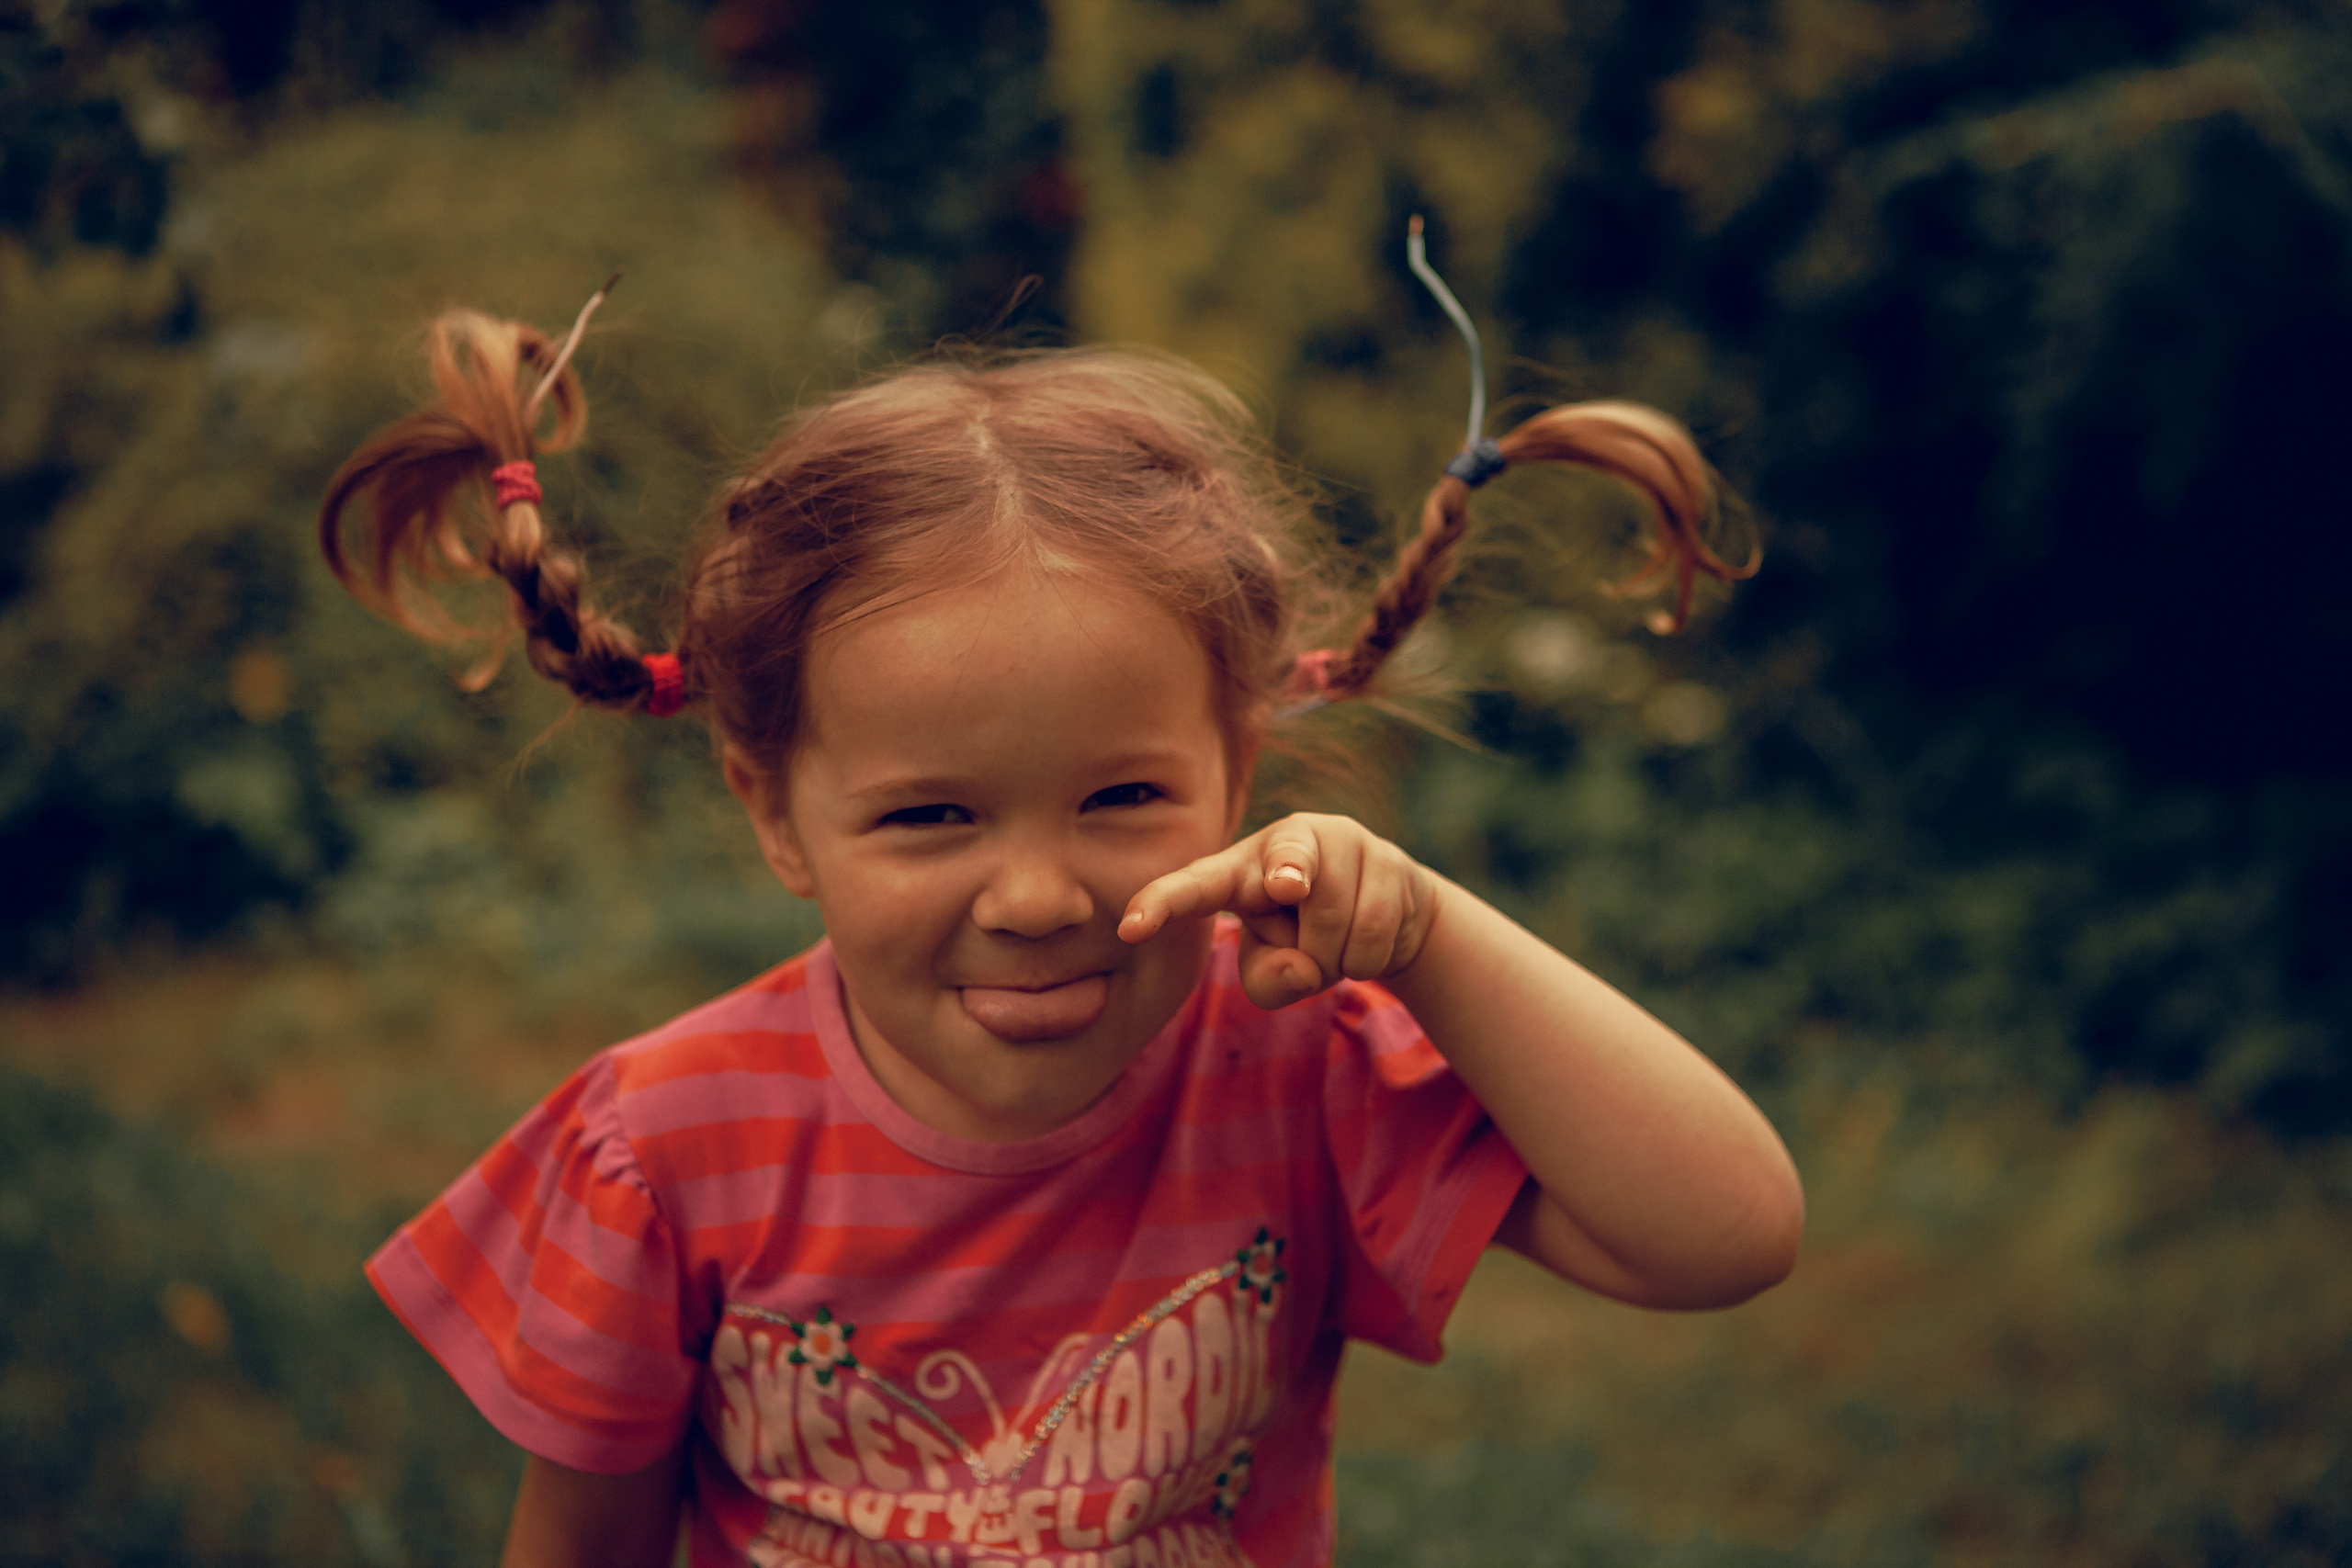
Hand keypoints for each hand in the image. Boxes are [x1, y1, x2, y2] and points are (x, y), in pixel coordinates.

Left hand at [1119, 813, 1440, 1009]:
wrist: (1390, 922)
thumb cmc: (1311, 945)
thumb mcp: (1278, 977)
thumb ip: (1270, 984)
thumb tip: (1304, 965)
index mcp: (1238, 871)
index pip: (1193, 884)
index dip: (1160, 903)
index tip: (1129, 929)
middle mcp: (1283, 841)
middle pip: (1284, 881)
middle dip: (1302, 923)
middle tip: (1313, 939)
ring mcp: (1338, 840)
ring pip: (1335, 917)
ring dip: (1338, 957)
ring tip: (1338, 947)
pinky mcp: (1385, 856)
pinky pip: (1372, 929)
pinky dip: (1367, 959)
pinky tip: (1367, 943)